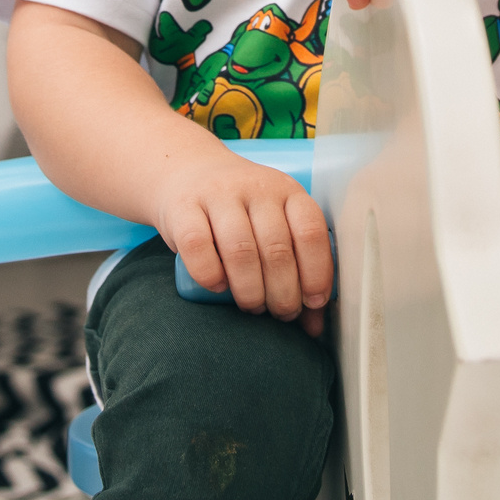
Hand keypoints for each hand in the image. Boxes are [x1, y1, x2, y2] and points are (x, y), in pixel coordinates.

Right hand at [152, 149, 332, 336]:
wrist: (186, 173)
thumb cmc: (240, 211)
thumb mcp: (274, 226)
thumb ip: (298, 269)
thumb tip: (315, 326)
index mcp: (287, 190)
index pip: (310, 232)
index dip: (316, 273)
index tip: (312, 302)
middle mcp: (256, 187)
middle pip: (277, 249)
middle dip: (283, 293)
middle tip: (280, 313)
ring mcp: (218, 194)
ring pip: (240, 251)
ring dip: (250, 291)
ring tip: (253, 306)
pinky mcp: (183, 207)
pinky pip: (198, 247)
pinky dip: (211, 275)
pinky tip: (219, 286)